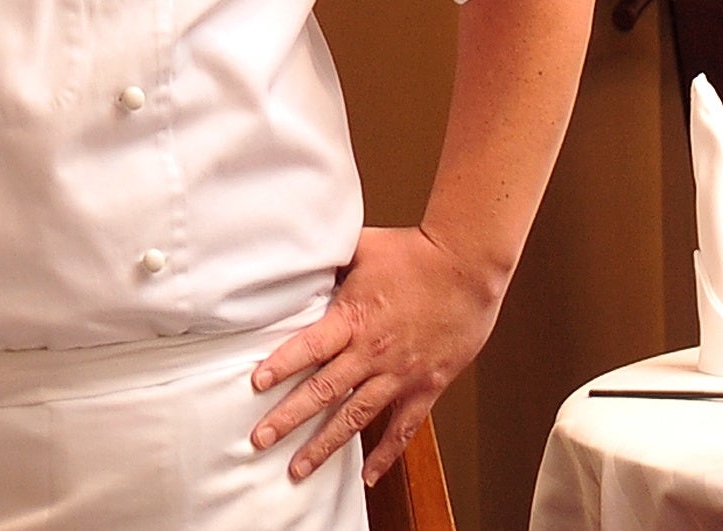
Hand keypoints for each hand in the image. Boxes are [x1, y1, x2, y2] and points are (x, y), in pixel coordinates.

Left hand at [247, 224, 504, 484]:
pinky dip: (386, 455)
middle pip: (323, 391)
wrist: (466, 266)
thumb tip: (299, 256)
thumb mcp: (361, 248)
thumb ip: (329, 262)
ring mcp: (400, 373)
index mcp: (353, 318)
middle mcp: (372, 352)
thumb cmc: (415, 251)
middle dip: (288, 419)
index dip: (281, 366)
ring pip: (355, 417)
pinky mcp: (427, 385)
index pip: (308, 348)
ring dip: (325, 445)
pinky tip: (368, 475)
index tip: (256, 385)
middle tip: (260, 440)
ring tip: (298, 469)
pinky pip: (403, 428)